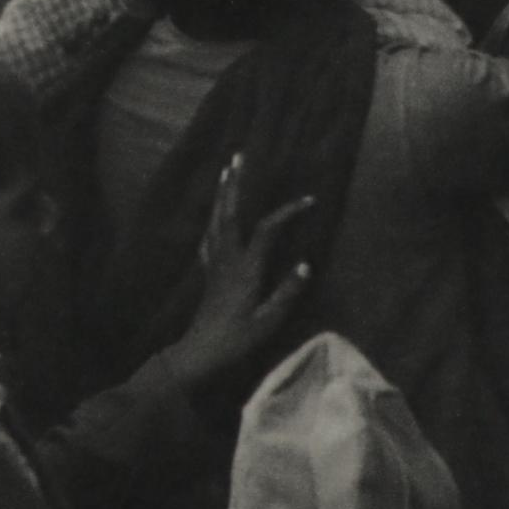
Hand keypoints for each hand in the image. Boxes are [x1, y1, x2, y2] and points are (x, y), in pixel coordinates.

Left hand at [161, 155, 311, 387]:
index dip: (287, 212)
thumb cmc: (237, 339)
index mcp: (245, 268)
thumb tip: (306, 263)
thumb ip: (287, 292)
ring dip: (222, 193)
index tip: (308, 200)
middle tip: (239, 157)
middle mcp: (227, 257)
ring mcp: (214, 262)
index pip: (267, 230)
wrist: (200, 351)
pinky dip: (212, 218)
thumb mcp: (268, 321)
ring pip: (216, 219)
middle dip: (235, 183)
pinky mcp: (207, 271)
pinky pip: (208, 235)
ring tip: (226, 171)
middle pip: (230, 212)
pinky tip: (213, 216)